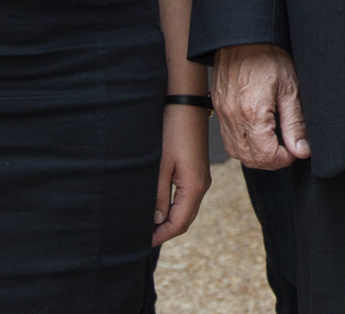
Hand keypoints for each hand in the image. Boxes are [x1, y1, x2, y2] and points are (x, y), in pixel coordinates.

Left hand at [153, 101, 212, 244]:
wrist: (186, 102)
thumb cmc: (172, 130)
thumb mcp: (160, 164)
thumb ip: (158, 195)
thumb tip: (155, 221)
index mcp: (194, 186)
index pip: (179, 223)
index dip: (161, 235)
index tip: (142, 243)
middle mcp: (202, 185)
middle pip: (185, 219)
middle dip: (165, 231)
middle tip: (142, 238)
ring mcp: (201, 177)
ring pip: (186, 208)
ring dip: (169, 219)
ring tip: (147, 225)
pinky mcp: (196, 169)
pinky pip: (186, 196)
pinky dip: (173, 206)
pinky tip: (158, 205)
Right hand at [213, 43, 308, 169]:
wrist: (242, 36)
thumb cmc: (268, 55)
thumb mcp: (290, 87)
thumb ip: (295, 123)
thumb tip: (301, 150)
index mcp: (252, 112)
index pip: (265, 156)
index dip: (284, 159)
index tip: (295, 150)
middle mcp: (233, 117)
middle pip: (250, 159)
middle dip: (271, 161)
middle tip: (287, 148)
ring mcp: (223, 114)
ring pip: (237, 153)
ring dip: (256, 155)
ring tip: (273, 142)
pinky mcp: (218, 109)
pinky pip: (229, 139)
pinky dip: (243, 144)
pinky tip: (258, 133)